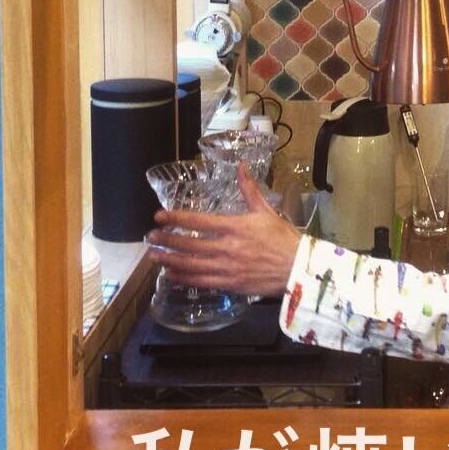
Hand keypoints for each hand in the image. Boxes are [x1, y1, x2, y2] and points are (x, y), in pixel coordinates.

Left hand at [146, 164, 300, 296]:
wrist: (298, 269)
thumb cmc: (284, 239)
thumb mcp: (266, 211)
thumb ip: (249, 189)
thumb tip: (240, 165)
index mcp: (235, 226)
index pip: (198, 221)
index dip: (176, 218)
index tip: (159, 215)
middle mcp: (227, 247)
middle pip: (189, 244)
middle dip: (166, 240)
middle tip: (150, 236)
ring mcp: (227, 268)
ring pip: (191, 265)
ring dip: (170, 260)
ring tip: (154, 255)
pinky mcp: (230, 284)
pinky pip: (201, 281)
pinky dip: (184, 278)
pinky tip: (171, 276)